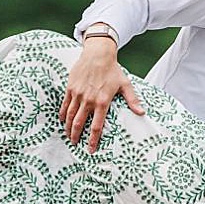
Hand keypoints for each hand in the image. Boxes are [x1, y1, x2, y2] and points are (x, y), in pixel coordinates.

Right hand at [62, 37, 144, 151]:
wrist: (98, 54)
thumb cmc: (112, 69)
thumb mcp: (125, 85)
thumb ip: (132, 100)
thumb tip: (141, 112)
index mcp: (102, 102)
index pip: (96, 126)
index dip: (93, 140)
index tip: (91, 149)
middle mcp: (88, 100)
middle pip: (79, 124)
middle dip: (76, 137)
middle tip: (75, 144)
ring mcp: (78, 94)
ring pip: (70, 116)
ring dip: (68, 128)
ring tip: (68, 135)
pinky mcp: (71, 88)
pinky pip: (64, 105)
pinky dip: (63, 114)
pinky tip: (63, 120)